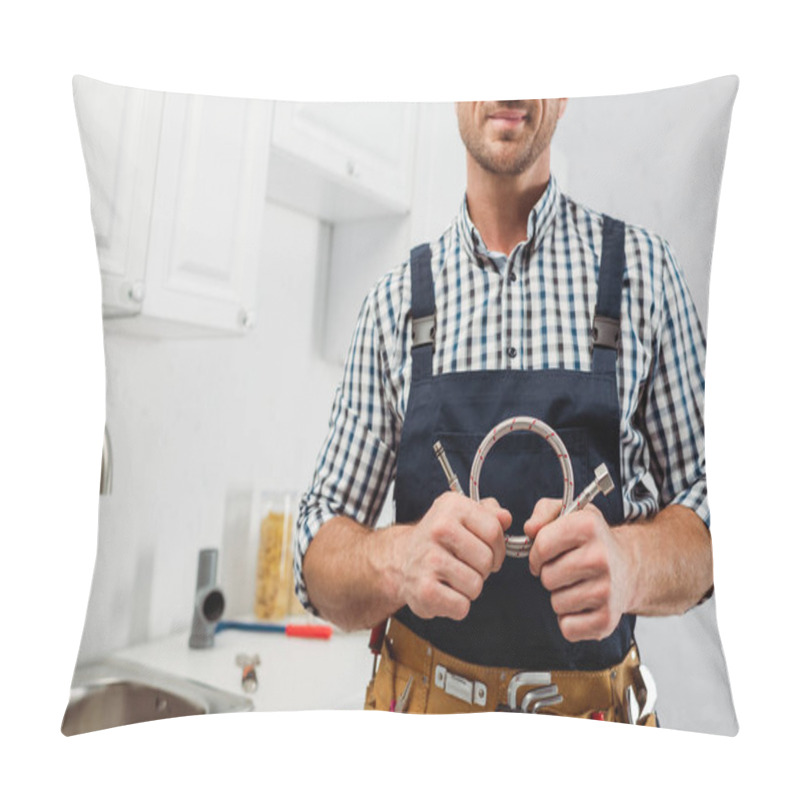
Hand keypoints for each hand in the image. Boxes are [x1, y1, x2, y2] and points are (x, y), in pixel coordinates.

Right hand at [397, 493, 511, 621]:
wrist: (401, 559)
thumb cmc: (439, 540)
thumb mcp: (462, 516)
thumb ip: (489, 514)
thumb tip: (505, 518)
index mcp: (452, 506)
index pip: (494, 530)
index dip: (498, 547)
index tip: (488, 552)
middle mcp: (438, 528)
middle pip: (486, 560)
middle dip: (483, 569)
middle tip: (466, 566)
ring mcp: (429, 559)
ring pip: (476, 585)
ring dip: (470, 588)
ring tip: (453, 578)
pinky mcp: (424, 589)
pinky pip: (461, 606)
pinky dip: (457, 606)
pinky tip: (444, 592)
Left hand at [525, 499, 633, 642]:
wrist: (630, 568)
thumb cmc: (592, 541)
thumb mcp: (571, 514)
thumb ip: (543, 512)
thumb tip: (530, 529)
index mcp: (588, 527)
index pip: (542, 545)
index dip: (536, 552)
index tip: (546, 554)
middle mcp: (600, 557)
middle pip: (546, 576)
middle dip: (549, 574)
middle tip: (566, 570)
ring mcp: (606, 590)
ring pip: (556, 602)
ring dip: (560, 596)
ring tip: (578, 585)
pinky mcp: (607, 619)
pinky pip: (567, 627)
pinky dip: (570, 620)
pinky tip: (584, 604)